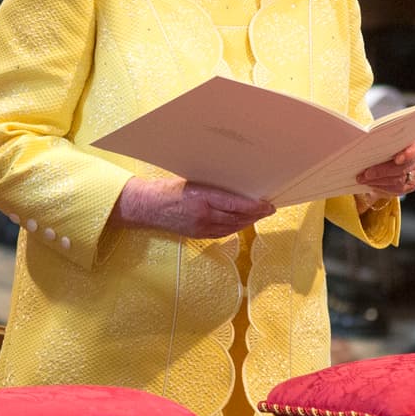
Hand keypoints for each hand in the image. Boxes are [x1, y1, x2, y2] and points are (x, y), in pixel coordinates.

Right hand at [114, 175, 275, 240]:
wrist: (146, 206)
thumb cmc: (166, 189)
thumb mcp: (191, 180)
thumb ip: (212, 186)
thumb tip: (235, 187)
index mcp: (202, 198)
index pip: (235, 204)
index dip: (255, 206)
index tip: (267, 204)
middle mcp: (203, 215)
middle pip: (237, 218)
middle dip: (255, 214)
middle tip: (269, 209)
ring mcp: (200, 227)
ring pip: (232, 227)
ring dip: (247, 222)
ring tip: (258, 216)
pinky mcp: (197, 235)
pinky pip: (222, 233)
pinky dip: (234, 228)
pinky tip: (241, 223)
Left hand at [354, 136, 414, 209]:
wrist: (392, 155)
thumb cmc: (387, 144)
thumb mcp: (386, 138)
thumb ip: (380, 138)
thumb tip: (364, 137)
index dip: (407, 155)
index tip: (397, 159)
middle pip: (402, 168)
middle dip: (381, 172)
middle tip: (366, 174)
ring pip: (399, 181)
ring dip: (378, 181)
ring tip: (363, 179)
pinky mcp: (411, 184)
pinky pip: (398, 189)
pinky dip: (383, 187)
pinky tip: (371, 184)